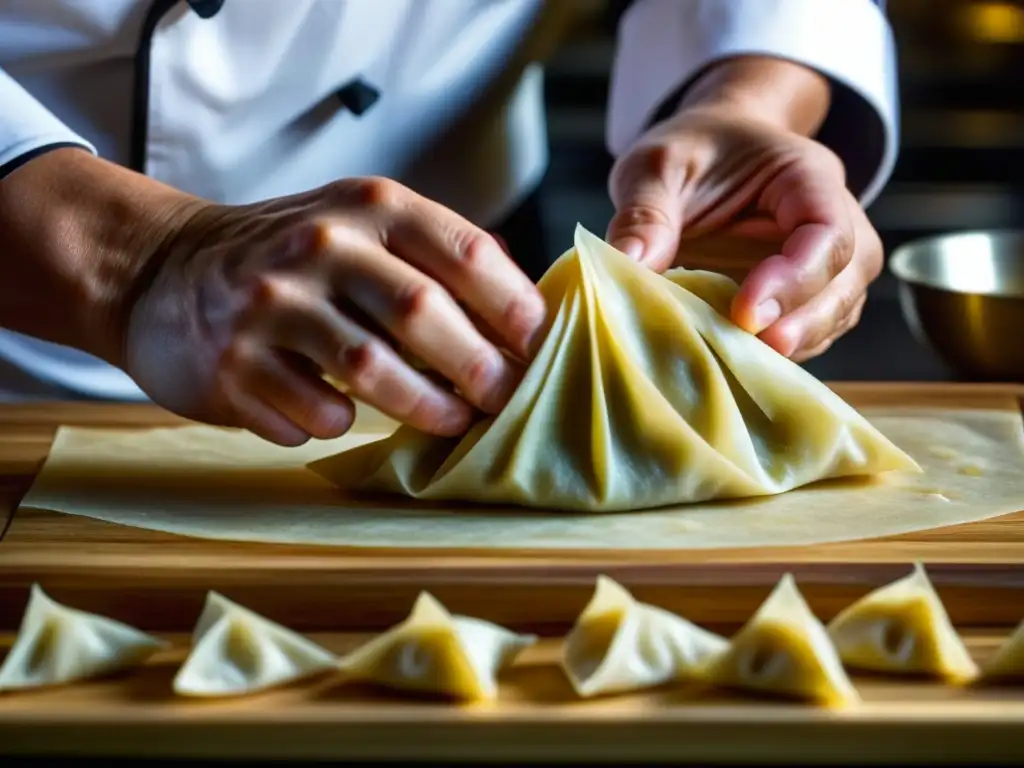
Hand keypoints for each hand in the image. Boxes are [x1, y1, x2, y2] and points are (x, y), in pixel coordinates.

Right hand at [123, 177, 546, 445]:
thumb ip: (435, 258)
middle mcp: (318, 245)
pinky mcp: (232, 364)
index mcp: (368, 208)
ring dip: (422, 406)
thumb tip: (527, 313)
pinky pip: (310, 413)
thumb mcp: (361, 227)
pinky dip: (339, 425)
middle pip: (421, 312)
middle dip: (478, 367)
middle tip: (504, 400)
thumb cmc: (296, 260)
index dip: (515, 305)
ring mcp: (268, 304)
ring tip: (451, 422)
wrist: (168, 271)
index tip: (541, 347)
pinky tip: (343, 420)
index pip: (462, 250)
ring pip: (368, 369)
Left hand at [607, 105, 882, 361]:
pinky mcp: (806, 293)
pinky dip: (789, 349)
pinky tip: (747, 360)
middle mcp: (834, 216)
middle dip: (806, 319)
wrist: (710, 150)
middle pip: (847, 275)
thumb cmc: (691, 152)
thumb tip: (630, 265)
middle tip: (760, 347)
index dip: (795, 276)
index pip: (826, 229)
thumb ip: (645, 211)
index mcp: (805, 176)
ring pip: (840, 308)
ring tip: (750, 360)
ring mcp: (827, 259)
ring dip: (802, 340)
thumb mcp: (655, 165)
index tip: (746, 310)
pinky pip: (815, 327)